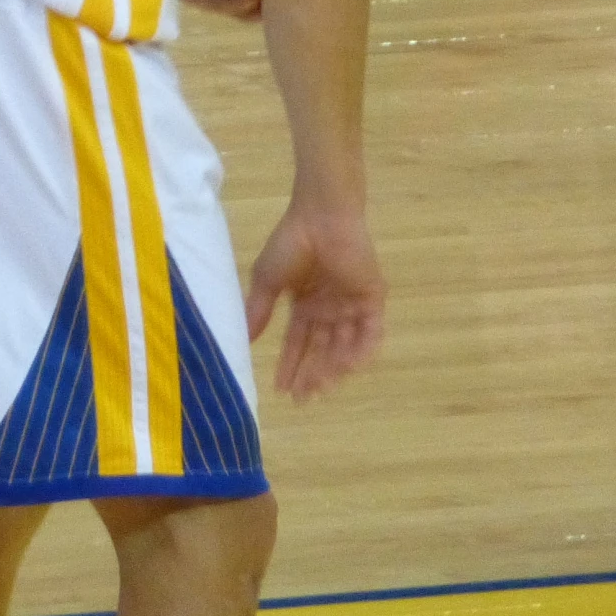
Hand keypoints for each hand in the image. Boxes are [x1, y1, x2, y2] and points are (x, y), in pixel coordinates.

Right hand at [245, 204, 384, 402]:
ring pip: (344, 345)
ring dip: (332, 366)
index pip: (297, 342)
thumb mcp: (266, 280)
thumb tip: (245, 340)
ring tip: (319, 386)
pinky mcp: (371, 299)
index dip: (289, 365)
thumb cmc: (290, 243)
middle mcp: (329, 309)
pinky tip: (346, 367)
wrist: (319, 217)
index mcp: (305, 304)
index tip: (281, 390)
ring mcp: (351, 306)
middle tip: (302, 398)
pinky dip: (361, 350)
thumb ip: (259, 310)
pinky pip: (369, 332)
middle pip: (321, 350)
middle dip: (311, 374)